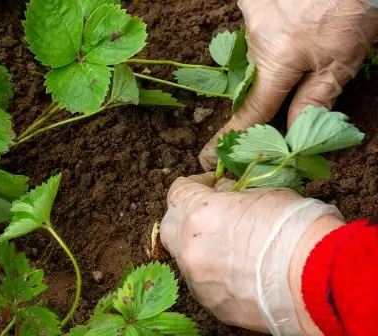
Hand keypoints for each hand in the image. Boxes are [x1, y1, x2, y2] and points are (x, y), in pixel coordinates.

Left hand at [160, 173, 343, 333]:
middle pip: (170, 226)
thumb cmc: (297, 229)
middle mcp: (189, 248)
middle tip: (211, 215)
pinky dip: (214, 275)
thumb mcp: (264, 193)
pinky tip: (240, 273)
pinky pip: (203, 284)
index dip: (194, 185)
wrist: (319, 279)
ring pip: (185, 259)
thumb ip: (232, 194)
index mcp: (199, 213)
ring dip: (200, 249)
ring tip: (231, 247)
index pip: (177, 192)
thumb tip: (222, 192)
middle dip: (186, 217)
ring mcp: (198, 280)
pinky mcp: (211, 305)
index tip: (210, 186)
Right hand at [199, 0, 377, 169]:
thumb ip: (315, 97)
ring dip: (275, 62)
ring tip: (302, 48)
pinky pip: (255, 34)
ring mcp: (252, 23)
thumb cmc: (346, 13)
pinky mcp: (253, 7)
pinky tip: (290, 30)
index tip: (209, 156)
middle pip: (256, 83)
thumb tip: (293, 132)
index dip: (232, 137)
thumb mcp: (341, 62)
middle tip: (287, 88)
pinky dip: (269, 40)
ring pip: (258, 57)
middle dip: (267, 92)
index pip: (251, 112)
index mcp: (277, 64)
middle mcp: (257, 45)